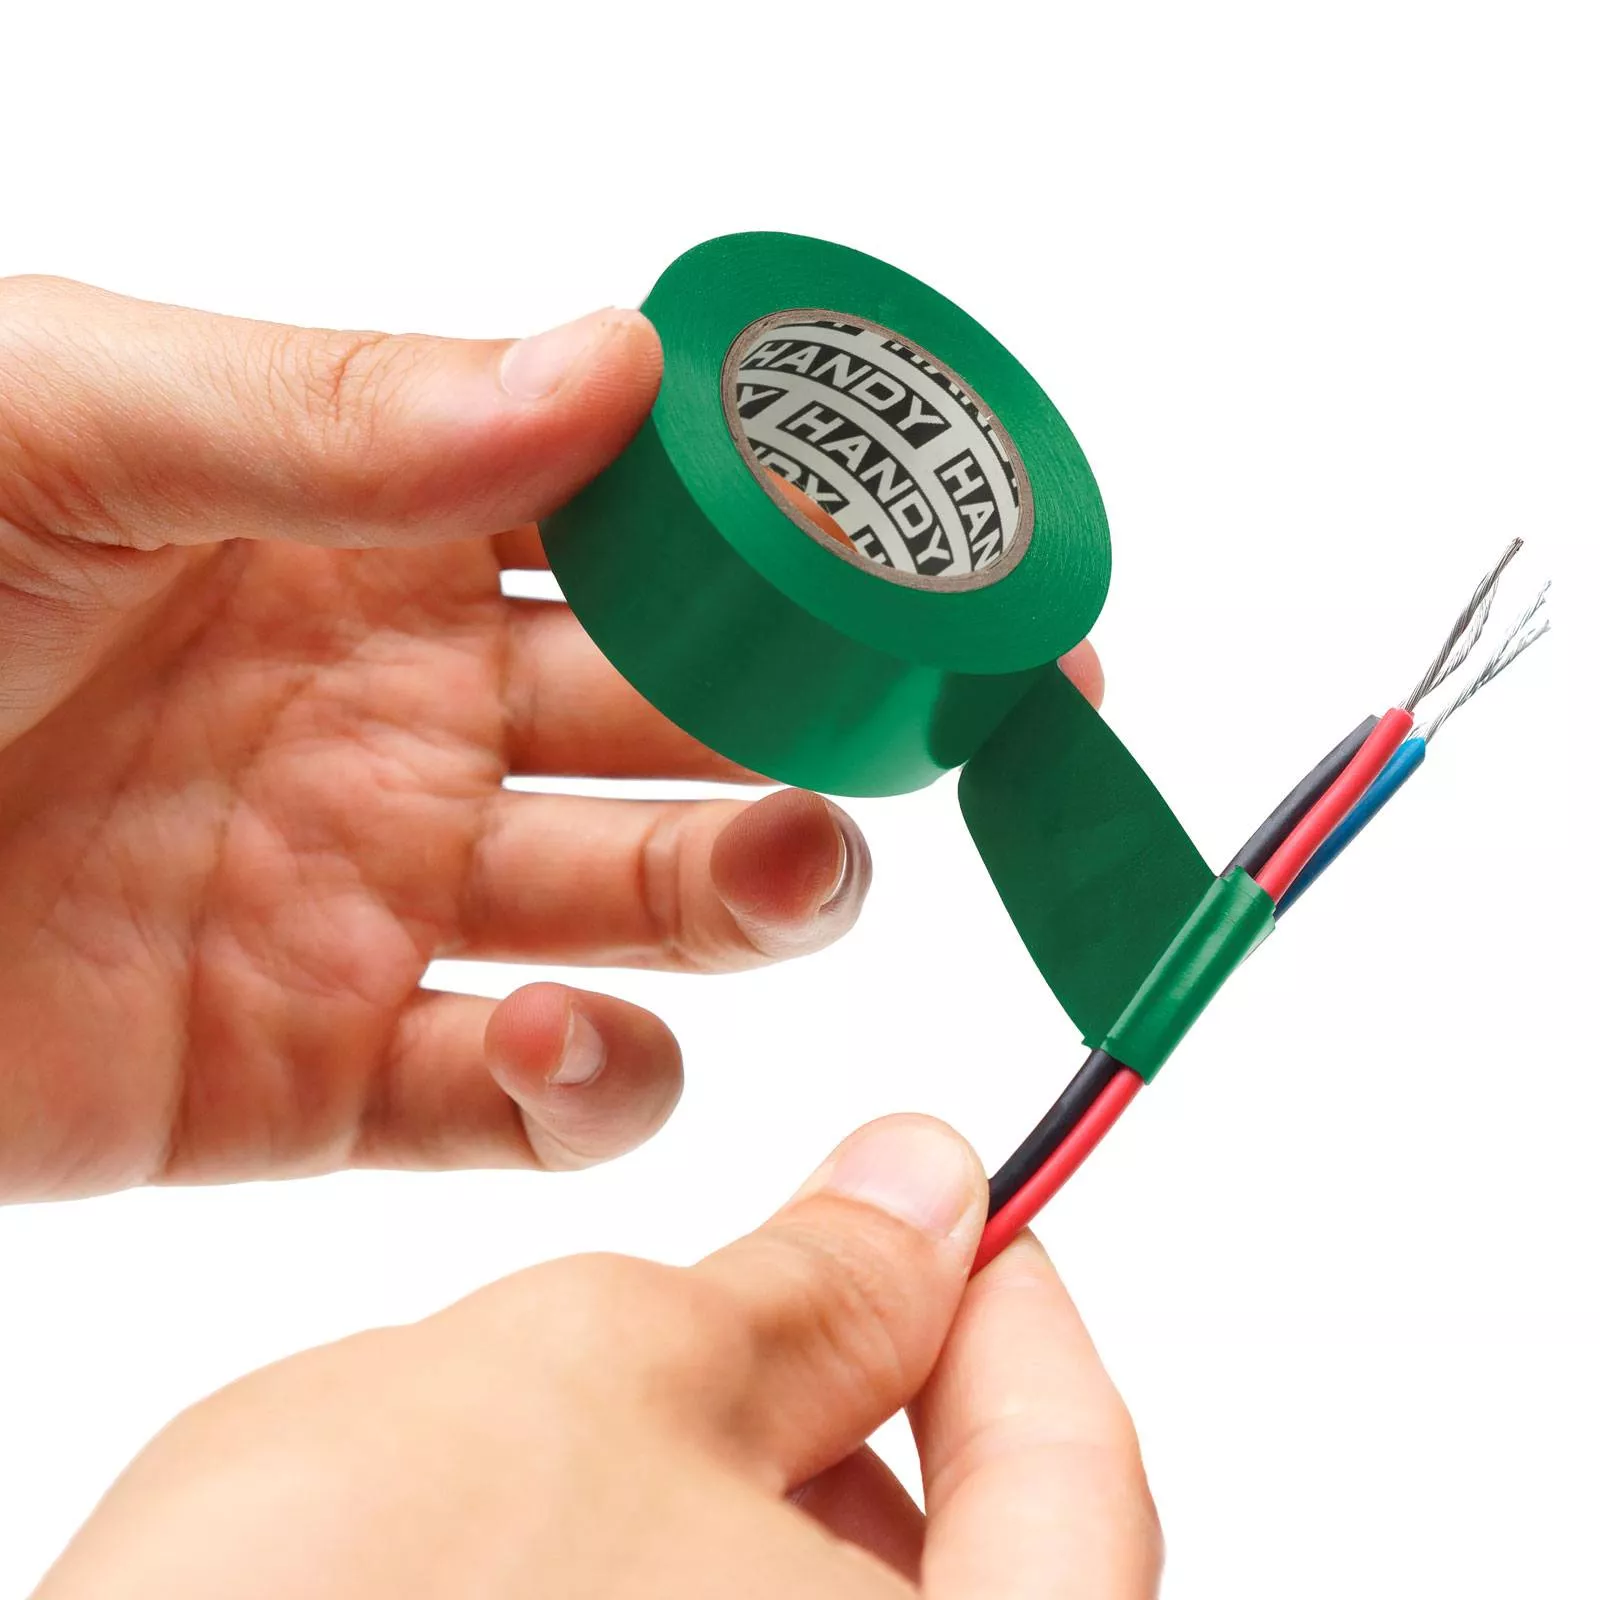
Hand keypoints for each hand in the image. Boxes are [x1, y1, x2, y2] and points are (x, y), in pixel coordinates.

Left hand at [0, 277, 875, 1198]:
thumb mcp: (59, 423)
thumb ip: (343, 412)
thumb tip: (617, 366)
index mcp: (376, 535)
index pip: (649, 524)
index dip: (804, 536)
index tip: (938, 561)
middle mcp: (410, 715)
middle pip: (691, 725)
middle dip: (825, 726)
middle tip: (925, 733)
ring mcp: (380, 899)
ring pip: (651, 910)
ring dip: (760, 895)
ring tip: (797, 871)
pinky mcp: (321, 1076)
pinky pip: (514, 1097)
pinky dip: (580, 1084)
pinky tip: (554, 1038)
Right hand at [34, 1117, 1160, 1597]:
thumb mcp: (605, 1373)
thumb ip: (805, 1283)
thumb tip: (926, 1185)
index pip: (1081, 1473)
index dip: (1015, 1304)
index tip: (955, 1207)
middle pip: (977, 1568)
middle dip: (873, 1398)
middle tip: (786, 1285)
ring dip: (758, 1490)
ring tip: (625, 1408)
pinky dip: (673, 1578)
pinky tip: (565, 1526)